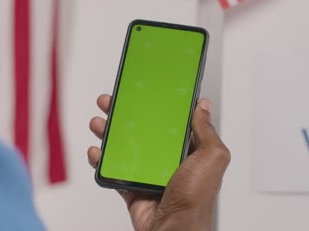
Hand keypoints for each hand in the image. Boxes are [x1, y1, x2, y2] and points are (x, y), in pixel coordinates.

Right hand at [88, 95, 229, 230]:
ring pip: (126, 147)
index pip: (171, 121)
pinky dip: (102, 160)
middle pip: (144, 130)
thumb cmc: (196, 198)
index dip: (158, 105)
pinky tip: (97, 150)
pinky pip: (114, 170)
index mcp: (189, 149)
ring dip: (110, 133)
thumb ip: (206, 130)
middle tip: (114, 102)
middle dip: (127, 115)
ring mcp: (149, 172)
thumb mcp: (212, 157)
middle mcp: (169, 159)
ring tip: (100, 121)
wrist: (175, 229)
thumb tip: (203, 105)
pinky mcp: (133, 186)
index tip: (145, 91)